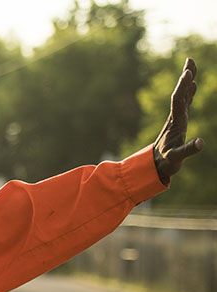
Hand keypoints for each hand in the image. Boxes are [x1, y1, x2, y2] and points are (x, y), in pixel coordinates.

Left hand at [153, 58, 203, 180]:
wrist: (155, 165)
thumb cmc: (166, 162)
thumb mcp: (176, 158)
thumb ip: (187, 151)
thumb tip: (201, 143)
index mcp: (175, 123)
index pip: (178, 101)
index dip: (183, 87)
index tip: (187, 74)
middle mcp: (175, 118)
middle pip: (180, 93)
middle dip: (185, 77)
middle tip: (189, 60)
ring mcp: (176, 119)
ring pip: (182, 96)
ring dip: (187, 81)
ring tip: (191, 66)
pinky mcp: (179, 122)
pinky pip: (185, 103)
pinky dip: (189, 92)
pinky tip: (192, 85)